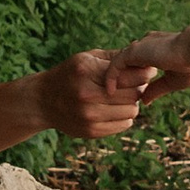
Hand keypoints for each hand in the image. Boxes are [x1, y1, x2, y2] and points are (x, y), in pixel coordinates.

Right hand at [35, 48, 167, 142]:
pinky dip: (124, 116)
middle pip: (134, 94)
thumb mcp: (87, 58)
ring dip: (132, 103)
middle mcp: (87, 95)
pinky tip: (113, 108)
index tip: (146, 71)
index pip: (130, 75)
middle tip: (133, 84)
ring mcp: (89, 116)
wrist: (43, 101)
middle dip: (139, 88)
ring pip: (132, 110)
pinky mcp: (91, 131)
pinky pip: (124, 124)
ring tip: (121, 97)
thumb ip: (115, 58)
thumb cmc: (70, 74)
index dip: (144, 73)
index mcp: (87, 71)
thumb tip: (144, 58)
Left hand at [114, 28, 189, 109]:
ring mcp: (140, 47)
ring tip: (110, 96)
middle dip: (122, 78)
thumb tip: (144, 101)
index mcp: (159, 49)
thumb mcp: (173, 81)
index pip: (141, 61)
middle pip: (128, 61)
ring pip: (120, 63)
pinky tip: (110, 92)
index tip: (135, 93)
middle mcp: (147, 45)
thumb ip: (156, 89)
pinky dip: (111, 77)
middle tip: (117, 97)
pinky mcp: (134, 51)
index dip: (136, 77)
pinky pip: (115, 65)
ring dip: (115, 79)